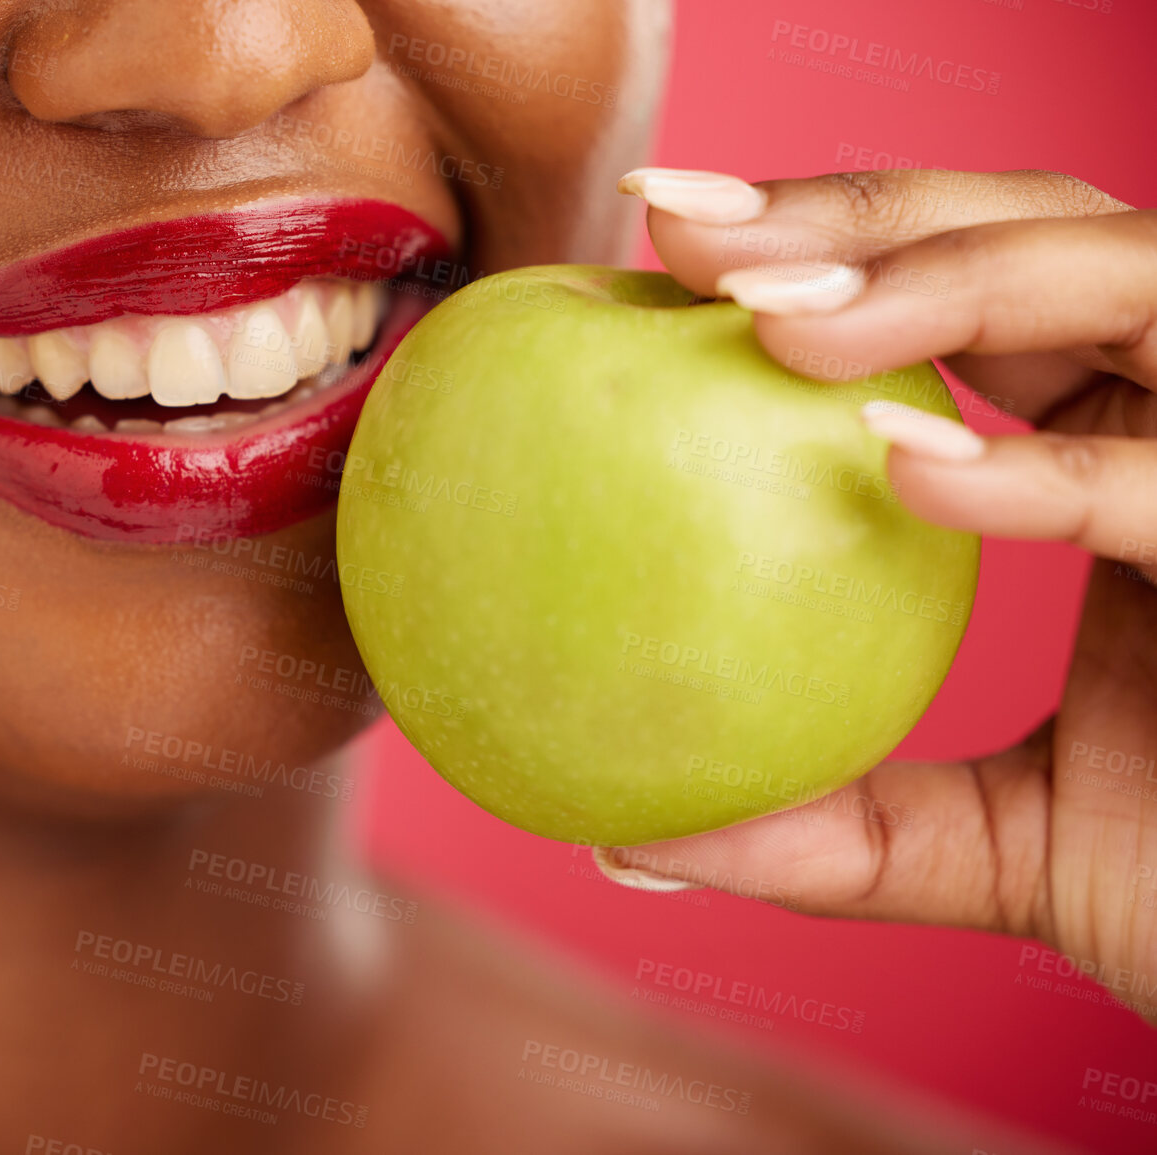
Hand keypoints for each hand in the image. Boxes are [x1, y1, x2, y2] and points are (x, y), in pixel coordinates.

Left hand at [604, 166, 1156, 1022]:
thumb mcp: (993, 847)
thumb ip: (835, 831)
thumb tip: (630, 845)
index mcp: (1116, 449)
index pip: (970, 299)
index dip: (824, 244)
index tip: (654, 240)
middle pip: (1043, 233)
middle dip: (863, 213)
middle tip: (683, 229)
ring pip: (1136, 282)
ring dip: (950, 279)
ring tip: (773, 319)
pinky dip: (1050, 473)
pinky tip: (907, 471)